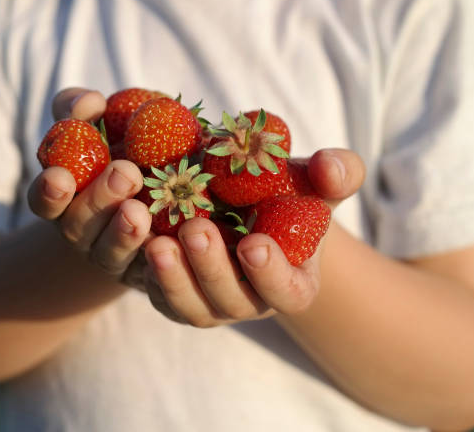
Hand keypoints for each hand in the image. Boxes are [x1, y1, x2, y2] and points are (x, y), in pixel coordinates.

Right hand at [28, 88, 151, 276]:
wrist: (152, 197)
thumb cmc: (116, 151)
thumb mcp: (96, 124)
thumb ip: (81, 109)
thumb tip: (90, 101)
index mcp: (64, 200)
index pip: (45, 200)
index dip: (49, 192)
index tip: (59, 176)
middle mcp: (82, 233)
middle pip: (79, 226)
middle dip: (99, 200)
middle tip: (125, 173)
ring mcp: (113, 257)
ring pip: (112, 253)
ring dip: (124, 233)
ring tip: (140, 212)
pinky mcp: (145, 274)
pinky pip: (151, 273)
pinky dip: (159, 261)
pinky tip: (175, 243)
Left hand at [141, 149, 365, 325]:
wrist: (246, 204)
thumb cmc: (286, 194)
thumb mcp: (313, 181)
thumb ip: (336, 173)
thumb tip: (331, 166)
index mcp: (291, 282)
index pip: (288, 293)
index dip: (272, 275)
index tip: (254, 243)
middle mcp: (249, 302)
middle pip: (231, 302)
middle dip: (212, 269)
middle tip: (195, 230)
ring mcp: (210, 302)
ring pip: (190, 307)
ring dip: (172, 279)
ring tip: (157, 242)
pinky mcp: (176, 294)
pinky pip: (160, 296)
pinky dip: (146, 275)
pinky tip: (137, 241)